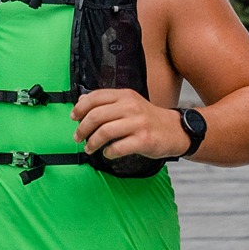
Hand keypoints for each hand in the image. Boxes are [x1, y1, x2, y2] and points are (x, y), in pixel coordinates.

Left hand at [72, 90, 190, 160]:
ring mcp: (138, 123)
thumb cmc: (148, 119)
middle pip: (96, 116)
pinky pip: (118, 147)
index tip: (73, 117)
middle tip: (77, 138)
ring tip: (89, 148)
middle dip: (82, 129)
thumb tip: (82, 99)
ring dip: (92, 142)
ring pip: (104, 131)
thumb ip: (106, 102)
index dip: (80, 108)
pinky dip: (108, 152)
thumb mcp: (129, 103)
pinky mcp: (143, 140)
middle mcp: (131, 107)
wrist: (175, 130)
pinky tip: (107, 153)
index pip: (96, 97)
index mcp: (125, 96)